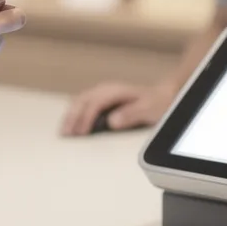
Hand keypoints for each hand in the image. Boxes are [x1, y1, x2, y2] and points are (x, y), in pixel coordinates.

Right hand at [59, 82, 175, 136]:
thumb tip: (112, 121)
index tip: (80, 134)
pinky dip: (74, 113)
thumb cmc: (156, 103)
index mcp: (115, 92)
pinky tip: (70, 124)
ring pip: (79, 101)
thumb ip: (131, 115)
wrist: (163, 95)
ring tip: (63, 132)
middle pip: (82, 101)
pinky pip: (83, 104)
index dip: (85, 119)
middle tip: (65, 135)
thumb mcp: (148, 109)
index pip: (94, 104)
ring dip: (70, 115)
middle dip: (72, 118)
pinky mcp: (102, 98)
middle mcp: (106, 89)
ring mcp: (103, 93)